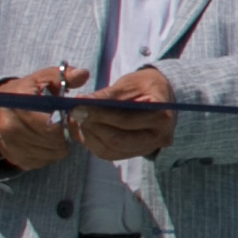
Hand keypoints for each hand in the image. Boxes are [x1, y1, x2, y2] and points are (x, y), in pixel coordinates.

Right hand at [0, 67, 84, 174]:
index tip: (72, 117)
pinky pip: (43, 162)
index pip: (52, 125)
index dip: (68, 123)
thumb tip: (83, 74)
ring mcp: (11, 146)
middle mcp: (10, 128)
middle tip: (66, 125)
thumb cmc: (23, 93)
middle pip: (53, 142)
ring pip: (51, 154)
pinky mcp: (15, 159)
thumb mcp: (41, 78)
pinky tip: (45, 141)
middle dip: (65, 134)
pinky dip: (49, 153)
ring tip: (55, 132)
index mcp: (18, 105)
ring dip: (59, 145)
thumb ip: (63, 76)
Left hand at [63, 66, 177, 161]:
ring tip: (77, 119)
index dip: (99, 114)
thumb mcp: (129, 84)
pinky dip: (93, 142)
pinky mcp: (135, 153)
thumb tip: (81, 102)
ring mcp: (148, 149)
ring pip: (110, 149)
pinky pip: (109, 153)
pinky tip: (84, 128)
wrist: (160, 97)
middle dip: (92, 125)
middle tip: (74, 113)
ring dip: (89, 135)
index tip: (78, 105)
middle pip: (118, 139)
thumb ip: (106, 96)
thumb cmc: (144, 86)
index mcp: (163, 117)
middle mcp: (160, 137)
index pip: (126, 120)